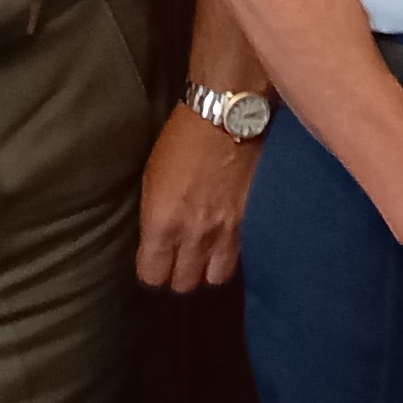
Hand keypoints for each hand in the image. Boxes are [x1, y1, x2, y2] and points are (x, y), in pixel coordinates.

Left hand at [136, 103, 259, 291]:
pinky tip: (225, 244)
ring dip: (206, 269)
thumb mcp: (152, 181)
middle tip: (178, 259)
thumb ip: (155, 219)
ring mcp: (226, 233)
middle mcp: (194, 237)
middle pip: (183, 283)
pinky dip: (228, 256)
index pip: (152, 275)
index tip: (154, 261)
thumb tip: (157, 241)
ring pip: (214, 278)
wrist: (228, 119)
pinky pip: (238, 258)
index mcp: (162, 226)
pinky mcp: (251, 225)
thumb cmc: (182, 141)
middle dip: (178, 275)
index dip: (152, 271)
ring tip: (203, 256)